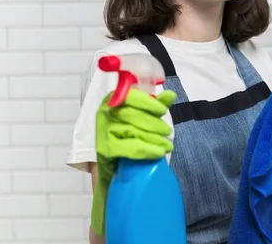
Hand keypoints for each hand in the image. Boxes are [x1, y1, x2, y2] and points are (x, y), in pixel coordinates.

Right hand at [91, 88, 175, 236]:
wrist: (114, 176)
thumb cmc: (129, 144)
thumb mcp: (142, 123)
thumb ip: (154, 107)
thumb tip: (170, 95)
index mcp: (112, 102)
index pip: (129, 96)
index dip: (148, 102)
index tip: (163, 110)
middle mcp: (104, 114)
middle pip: (132, 114)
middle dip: (154, 124)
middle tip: (168, 133)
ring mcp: (102, 132)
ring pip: (132, 130)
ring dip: (154, 138)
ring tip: (167, 146)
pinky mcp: (103, 150)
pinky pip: (128, 147)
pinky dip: (145, 150)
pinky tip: (158, 153)